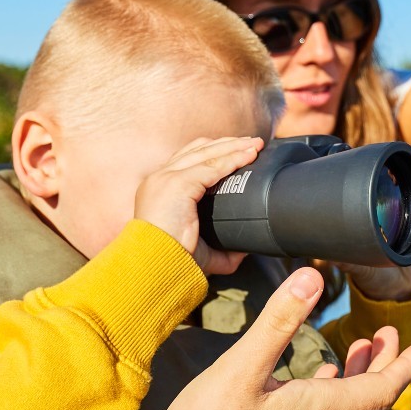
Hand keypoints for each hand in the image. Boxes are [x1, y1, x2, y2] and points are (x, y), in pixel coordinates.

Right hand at [132, 136, 262, 274]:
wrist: (154, 267)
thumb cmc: (171, 260)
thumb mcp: (198, 250)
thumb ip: (220, 250)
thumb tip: (243, 251)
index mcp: (159, 188)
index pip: (188, 158)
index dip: (214, 150)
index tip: (238, 150)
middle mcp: (160, 178)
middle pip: (198, 149)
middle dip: (227, 143)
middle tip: (252, 143)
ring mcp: (166, 178)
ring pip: (206, 152)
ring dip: (234, 146)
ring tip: (256, 144)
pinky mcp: (177, 184)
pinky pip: (212, 166)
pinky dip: (233, 159)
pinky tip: (248, 156)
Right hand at [155, 268, 410, 409]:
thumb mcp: (242, 368)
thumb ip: (278, 322)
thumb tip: (310, 278)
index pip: (382, 389)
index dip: (405, 365)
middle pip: (369, 398)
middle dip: (385, 364)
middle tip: (389, 334)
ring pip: (346, 408)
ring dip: (358, 376)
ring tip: (361, 348)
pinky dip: (329, 391)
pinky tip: (317, 378)